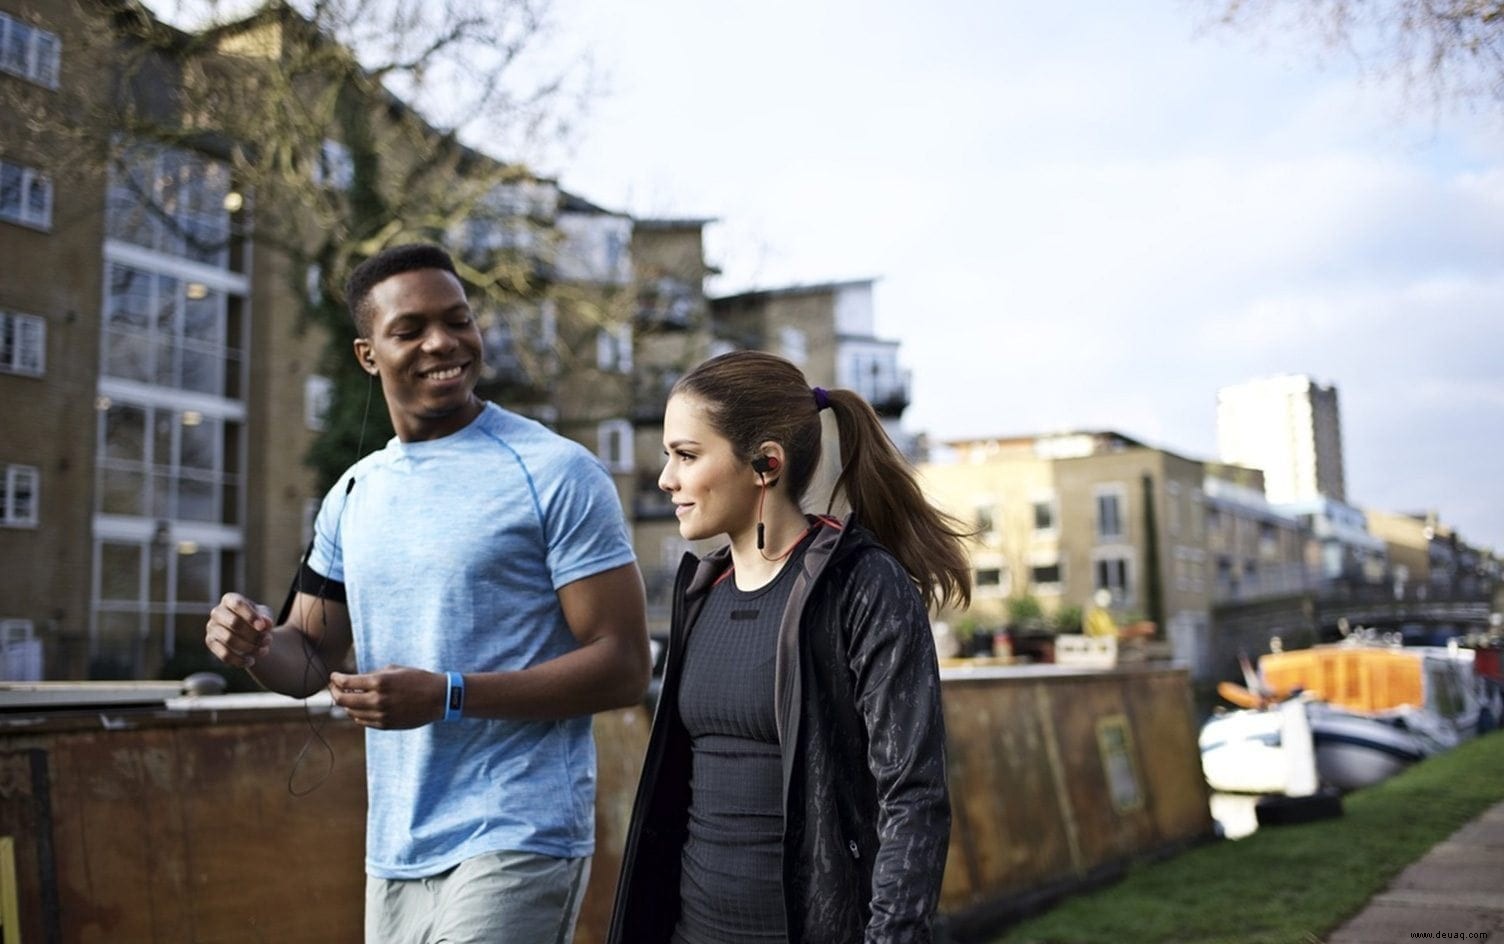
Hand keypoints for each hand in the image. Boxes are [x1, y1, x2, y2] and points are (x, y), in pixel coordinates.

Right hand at [206, 593, 273, 667]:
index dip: (251, 616)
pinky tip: (252, 661)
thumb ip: (266, 618)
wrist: (250, 634)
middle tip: (267, 640)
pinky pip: (224, 654)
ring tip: (264, 651)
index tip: (263, 627)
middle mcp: (217, 612)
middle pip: (234, 623)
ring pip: (229, 640)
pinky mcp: (211, 643)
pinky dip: (240, 660)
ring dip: (249, 647)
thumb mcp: (265, 616)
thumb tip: (265, 623)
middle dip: (253, 634)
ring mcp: (211, 627)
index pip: (238, 604)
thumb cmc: (257, 621)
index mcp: (230, 599)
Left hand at [329, 665, 446, 729]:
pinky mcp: (386, 725)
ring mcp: (381, 715)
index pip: (346, 683)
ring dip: (345, 704)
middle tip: (334, 688)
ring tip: (347, 697)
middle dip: (335, 692)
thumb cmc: (417, 679)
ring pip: (351, 713)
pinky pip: (363, 721)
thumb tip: (354, 682)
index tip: (333, 676)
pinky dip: (356, 714)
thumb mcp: (394, 670)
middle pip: (343, 701)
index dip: (335, 679)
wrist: (438, 698)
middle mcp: (378, 700)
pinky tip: (358, 707)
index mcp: (379, 682)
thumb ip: (372, 675)